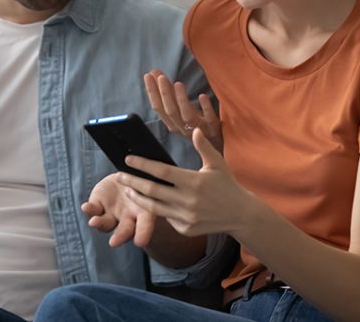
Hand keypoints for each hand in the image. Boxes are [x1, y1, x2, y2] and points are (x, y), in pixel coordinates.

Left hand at [82, 174, 156, 247]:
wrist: (128, 175)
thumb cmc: (143, 182)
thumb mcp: (149, 186)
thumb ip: (151, 190)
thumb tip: (156, 186)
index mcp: (145, 214)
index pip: (145, 226)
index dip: (143, 234)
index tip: (140, 242)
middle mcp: (127, 219)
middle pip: (124, 230)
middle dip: (119, 236)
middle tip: (114, 242)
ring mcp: (111, 214)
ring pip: (105, 223)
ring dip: (99, 223)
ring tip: (94, 222)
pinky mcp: (97, 205)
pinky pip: (93, 210)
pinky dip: (89, 209)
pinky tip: (85, 207)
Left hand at [118, 127, 251, 237]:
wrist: (240, 214)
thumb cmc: (227, 185)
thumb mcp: (217, 164)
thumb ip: (204, 147)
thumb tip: (195, 129)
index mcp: (193, 181)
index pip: (161, 171)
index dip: (143, 165)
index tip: (128, 160)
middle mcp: (188, 200)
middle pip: (152, 190)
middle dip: (132, 182)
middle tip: (119, 175)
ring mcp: (186, 217)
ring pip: (154, 207)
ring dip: (138, 198)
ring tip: (128, 190)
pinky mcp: (186, 229)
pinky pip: (166, 218)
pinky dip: (156, 210)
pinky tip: (149, 202)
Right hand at [143, 69, 221, 152]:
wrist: (218, 145)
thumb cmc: (198, 124)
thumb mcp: (182, 108)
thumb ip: (170, 93)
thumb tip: (154, 73)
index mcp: (174, 124)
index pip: (159, 108)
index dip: (153, 92)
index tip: (148, 76)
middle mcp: (184, 128)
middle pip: (171, 112)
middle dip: (164, 94)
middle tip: (160, 77)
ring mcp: (200, 129)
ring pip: (187, 116)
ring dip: (181, 100)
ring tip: (178, 83)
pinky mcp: (214, 129)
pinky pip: (210, 120)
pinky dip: (206, 108)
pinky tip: (202, 96)